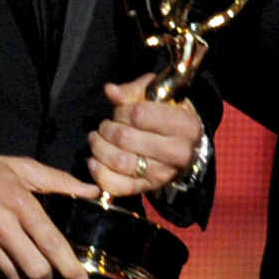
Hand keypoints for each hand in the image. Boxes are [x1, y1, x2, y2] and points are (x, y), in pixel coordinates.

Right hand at [0, 154, 99, 278]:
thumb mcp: (21, 167)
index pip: (50, 242)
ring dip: (26, 276)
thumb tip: (92, 192)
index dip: (69, 266)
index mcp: (19, 204)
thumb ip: (58, 181)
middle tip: (49, 268)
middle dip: (48, 275)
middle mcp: (2, 228)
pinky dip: (5, 277)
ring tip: (25, 262)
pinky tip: (5, 262)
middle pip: (36, 270)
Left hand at [87, 73, 203, 195]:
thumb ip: (133, 91)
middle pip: (126, 139)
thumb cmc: (167, 114)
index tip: (120, 111)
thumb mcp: (156, 95)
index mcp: (186, 125)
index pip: (140, 115)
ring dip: (99, 148)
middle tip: (105, 125)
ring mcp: (164, 174)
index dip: (122, 111)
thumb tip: (111, 91)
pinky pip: (119, 186)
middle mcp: (179, 152)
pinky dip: (100, 174)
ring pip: (120, 161)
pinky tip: (93, 161)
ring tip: (96, 138)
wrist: (183, 145)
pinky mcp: (148, 188)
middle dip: (107, 129)